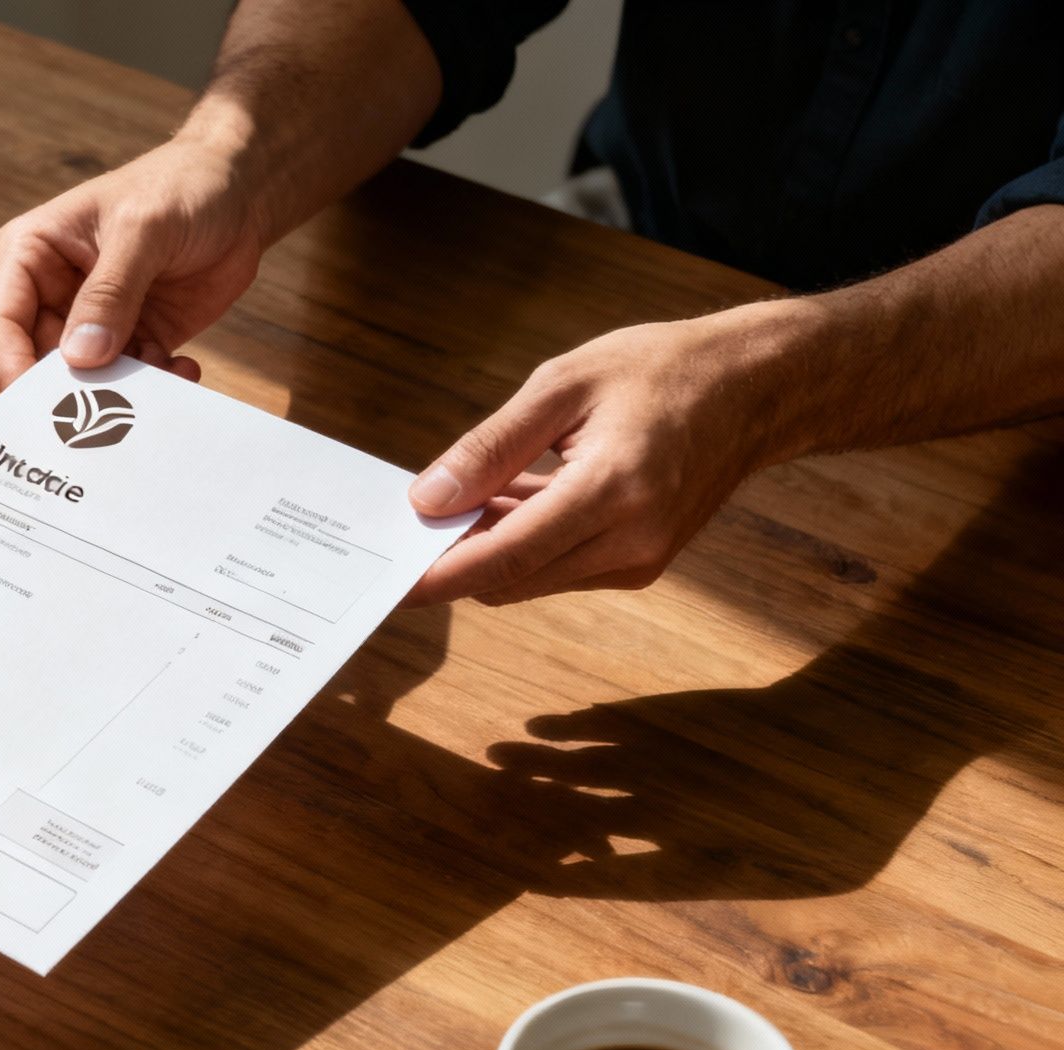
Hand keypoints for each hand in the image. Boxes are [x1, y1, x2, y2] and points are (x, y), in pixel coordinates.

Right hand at [0, 137, 269, 388]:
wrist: (237, 192)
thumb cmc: (179, 186)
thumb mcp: (142, 229)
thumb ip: (110, 293)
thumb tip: (80, 358)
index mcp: (30, 254)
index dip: (11, 367)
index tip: (39, 409)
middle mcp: (51, 292)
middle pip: (37, 364)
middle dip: (71, 392)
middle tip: (110, 411)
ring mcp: (91, 321)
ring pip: (85, 382)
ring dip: (122, 392)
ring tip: (165, 375)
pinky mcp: (133, 339)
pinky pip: (131, 381)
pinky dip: (155, 386)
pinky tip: (185, 367)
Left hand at [403, 303, 807, 605]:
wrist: (756, 388)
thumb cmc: (660, 371)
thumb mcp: (563, 386)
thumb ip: (490, 447)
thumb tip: (426, 499)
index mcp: (613, 490)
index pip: (505, 556)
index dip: (440, 574)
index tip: (392, 578)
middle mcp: (632, 540)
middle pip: (513, 579)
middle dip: (456, 560)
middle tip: (412, 521)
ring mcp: (641, 560)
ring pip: (533, 578)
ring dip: (490, 549)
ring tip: (466, 494)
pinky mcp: (643, 563)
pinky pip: (561, 568)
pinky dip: (525, 543)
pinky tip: (509, 499)